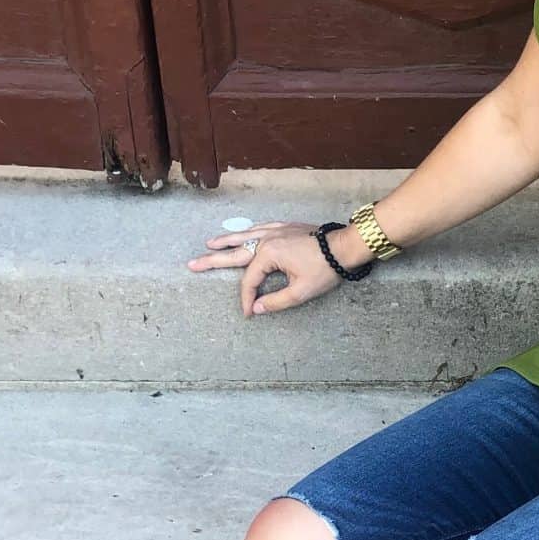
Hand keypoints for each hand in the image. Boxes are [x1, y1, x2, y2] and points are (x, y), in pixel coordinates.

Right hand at [185, 220, 346, 317]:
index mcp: (269, 255)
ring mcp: (276, 231)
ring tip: (210, 244)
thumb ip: (276, 302)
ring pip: (245, 236)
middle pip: (235, 253)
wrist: (346, 245)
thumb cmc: (326, 268)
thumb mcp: (301, 291)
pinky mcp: (287, 227)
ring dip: (227, 240)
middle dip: (213, 260)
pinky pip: (261, 228)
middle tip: (192, 264)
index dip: (247, 298)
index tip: (248, 313)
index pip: (250, 281)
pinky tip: (243, 232)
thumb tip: (257, 309)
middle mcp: (268, 240)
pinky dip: (249, 231)